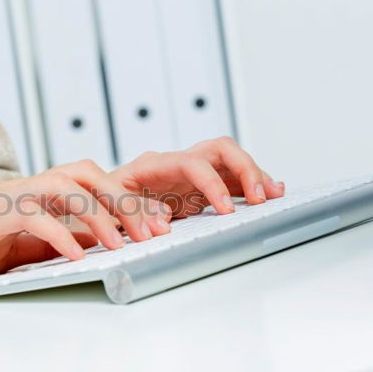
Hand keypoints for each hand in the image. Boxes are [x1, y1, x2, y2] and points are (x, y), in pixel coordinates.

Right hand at [0, 160, 172, 295]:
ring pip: (64, 187)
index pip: (89, 183)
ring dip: (100, 215)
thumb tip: (91, 248)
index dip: (127, 199)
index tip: (158, 224)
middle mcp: (21, 188)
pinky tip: (76, 255)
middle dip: (125, 200)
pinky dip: (58, 233)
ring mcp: (2, 198)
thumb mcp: (14, 248)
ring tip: (123, 244)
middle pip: (86, 173)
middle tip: (154, 230)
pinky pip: (29, 215)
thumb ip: (48, 240)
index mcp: (32, 194)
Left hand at [110, 137, 284, 216]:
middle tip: (260, 197)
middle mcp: (175, 163)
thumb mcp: (107, 209)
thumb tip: (160, 221)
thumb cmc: (99, 203)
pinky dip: (249, 186)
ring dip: (254, 175)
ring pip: (230, 162)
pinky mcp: (197, 187)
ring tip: (275, 194)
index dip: (212, 184)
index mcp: (152, 166)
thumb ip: (131, 213)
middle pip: (219, 150)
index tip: (226, 209)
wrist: (97, 205)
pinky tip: (268, 194)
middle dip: (244, 169)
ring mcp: (188, 173)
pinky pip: (230, 179)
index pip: (192, 163)